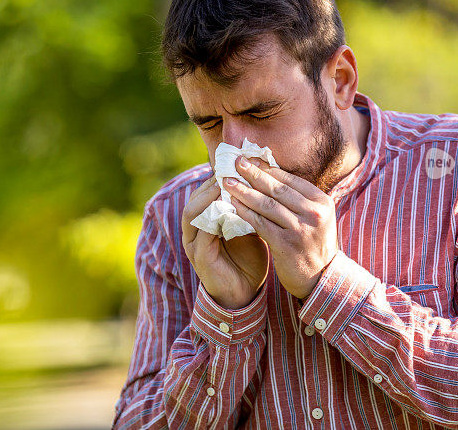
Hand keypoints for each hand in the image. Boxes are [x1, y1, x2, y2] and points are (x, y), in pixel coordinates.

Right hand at [181, 175, 269, 309]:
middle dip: (212, 182)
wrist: (246, 293)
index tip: (237, 164)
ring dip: (209, 197)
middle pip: (195, 198)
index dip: (218, 176)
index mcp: (204, 221)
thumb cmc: (248, 259)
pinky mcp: (200, 257)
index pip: (205, 192)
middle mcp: (194, 231)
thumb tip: (265, 180)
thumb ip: (249, 208)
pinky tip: (229, 209)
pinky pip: (203, 233)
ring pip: (193, 213)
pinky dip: (214, 219)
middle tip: (231, 168)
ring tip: (225, 184)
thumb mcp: (250, 228)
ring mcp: (194, 244)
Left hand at [222, 156, 338, 299]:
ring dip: (244, 191)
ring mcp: (300, 229)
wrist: (321, 278)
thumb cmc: (312, 244)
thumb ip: (297, 198)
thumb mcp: (315, 217)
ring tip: (227, 182)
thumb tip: (269, 172)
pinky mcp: (286, 245)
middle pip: (277, 189)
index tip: (249, 159)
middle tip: (235, 162)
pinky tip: (232, 204)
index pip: (290, 180)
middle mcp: (313, 213)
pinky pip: (260, 223)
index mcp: (321, 202)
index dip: (267, 168)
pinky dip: (245, 212)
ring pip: (266, 204)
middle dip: (253, 174)